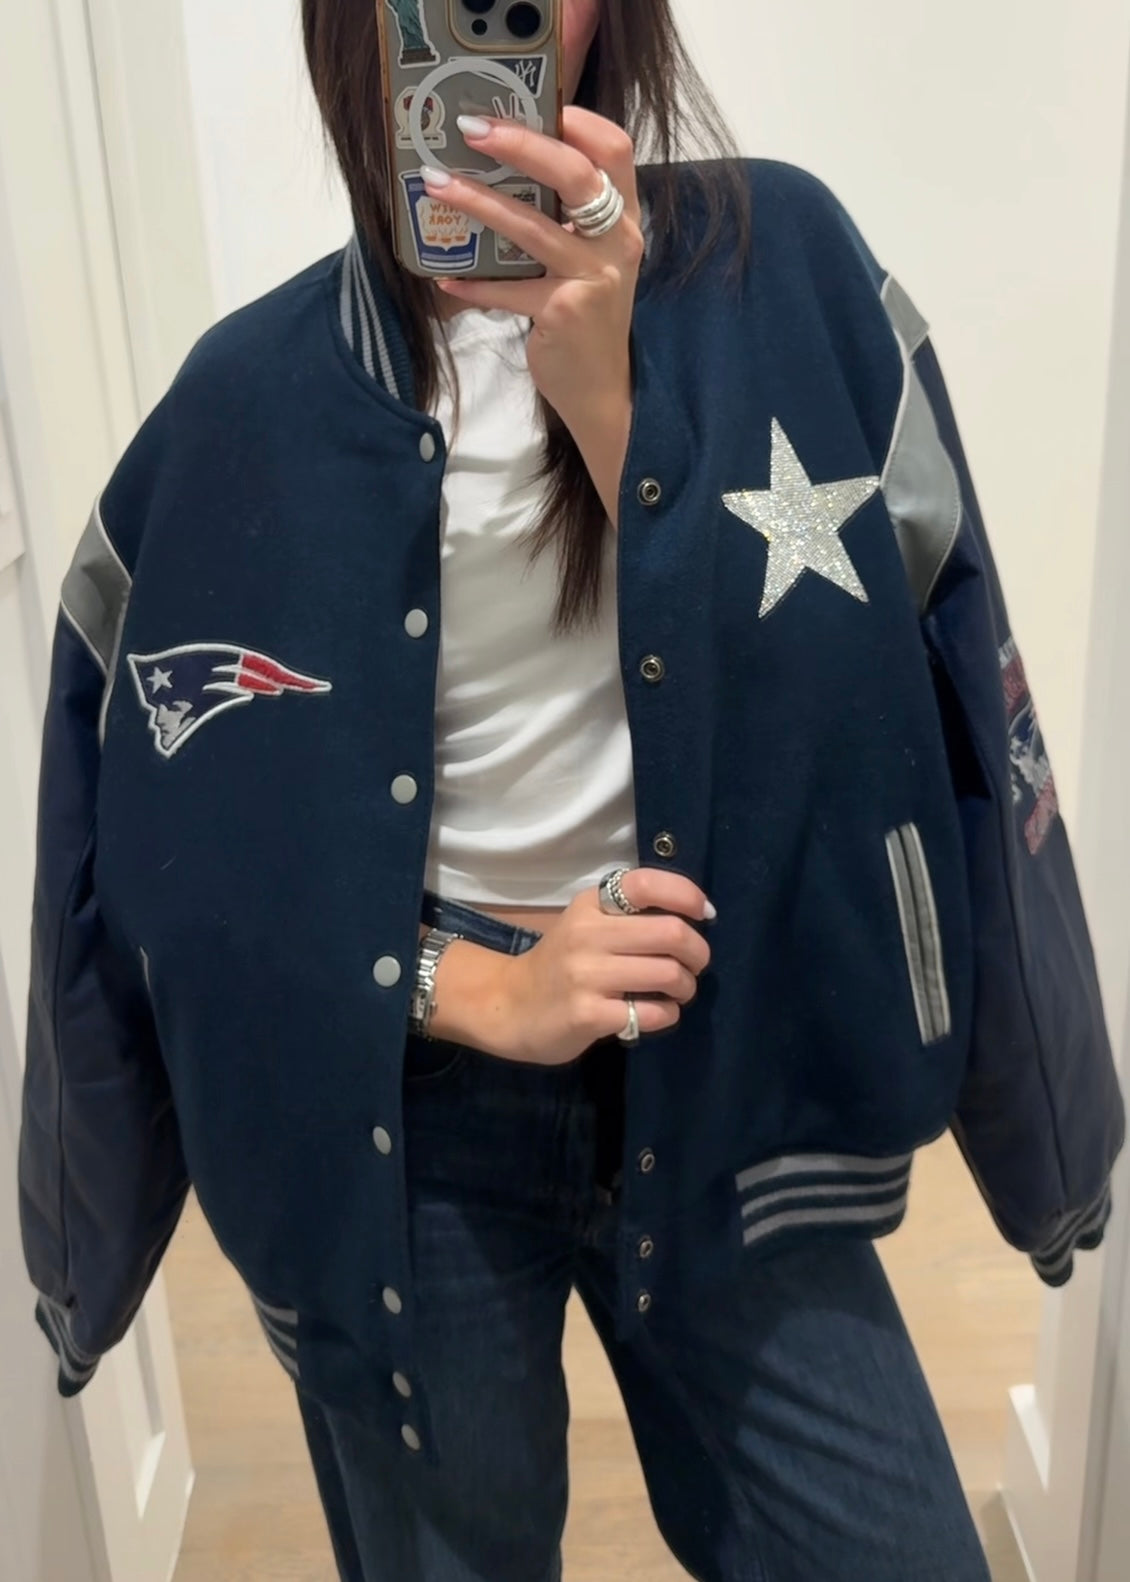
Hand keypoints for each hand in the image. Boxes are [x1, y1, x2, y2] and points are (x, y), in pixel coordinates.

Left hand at [422, 107, 642, 499]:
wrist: (603, 391)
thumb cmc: (586, 318)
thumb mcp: (588, 261)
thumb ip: (563, 220)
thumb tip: (500, 173)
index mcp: (624, 220)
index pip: (614, 150)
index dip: (576, 120)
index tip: (528, 104)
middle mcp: (617, 243)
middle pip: (576, 174)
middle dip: (521, 143)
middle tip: (471, 128)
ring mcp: (594, 279)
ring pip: (532, 227)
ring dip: (479, 203)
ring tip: (438, 184)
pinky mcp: (565, 314)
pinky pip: (509, 289)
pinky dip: (474, 284)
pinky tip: (446, 279)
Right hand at [488, 868, 713, 1067]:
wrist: (509, 1006)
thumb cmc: (562, 964)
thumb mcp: (587, 924)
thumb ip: (630, 916)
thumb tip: (698, 914)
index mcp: (590, 904)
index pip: (647, 883)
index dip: (687, 896)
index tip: (705, 915)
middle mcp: (586, 933)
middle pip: (672, 933)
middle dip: (699, 953)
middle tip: (695, 965)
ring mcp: (585, 975)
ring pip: (668, 974)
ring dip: (686, 987)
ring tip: (678, 992)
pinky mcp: (587, 1014)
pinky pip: (652, 1012)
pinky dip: (667, 1014)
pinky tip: (656, 1014)